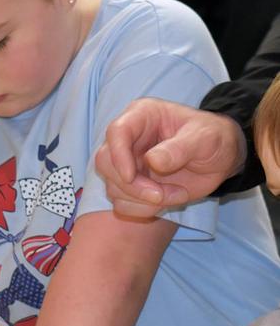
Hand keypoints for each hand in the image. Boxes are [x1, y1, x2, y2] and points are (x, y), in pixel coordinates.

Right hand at [95, 99, 246, 217]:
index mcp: (142, 116)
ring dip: (142, 200)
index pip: (117, 132)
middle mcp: (128, 139)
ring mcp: (127, 163)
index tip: (131, 176)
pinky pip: (122, 204)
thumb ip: (180, 148)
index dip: (118, 155)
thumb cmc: (212, 139)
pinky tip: (165, 200)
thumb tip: (152, 161)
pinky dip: (142, 209)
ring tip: (175, 194)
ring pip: (112, 187)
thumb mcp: (204, 138)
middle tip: (161, 195)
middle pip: (106, 163)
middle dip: (132, 185)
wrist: (219, 159)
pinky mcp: (130, 186)